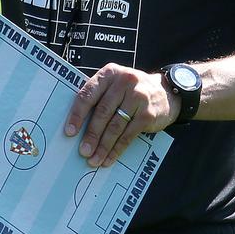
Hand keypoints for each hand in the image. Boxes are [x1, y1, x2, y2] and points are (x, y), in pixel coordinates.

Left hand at [63, 65, 179, 167]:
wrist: (165, 92)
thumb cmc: (131, 91)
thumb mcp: (114, 85)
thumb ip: (98, 97)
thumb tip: (76, 125)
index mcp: (109, 74)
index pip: (88, 94)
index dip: (77, 114)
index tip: (69, 131)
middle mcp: (123, 82)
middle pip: (102, 112)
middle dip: (91, 135)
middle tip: (83, 151)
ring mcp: (138, 97)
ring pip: (115, 126)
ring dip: (103, 146)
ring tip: (94, 159)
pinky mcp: (147, 114)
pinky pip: (129, 135)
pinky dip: (117, 149)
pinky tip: (109, 158)